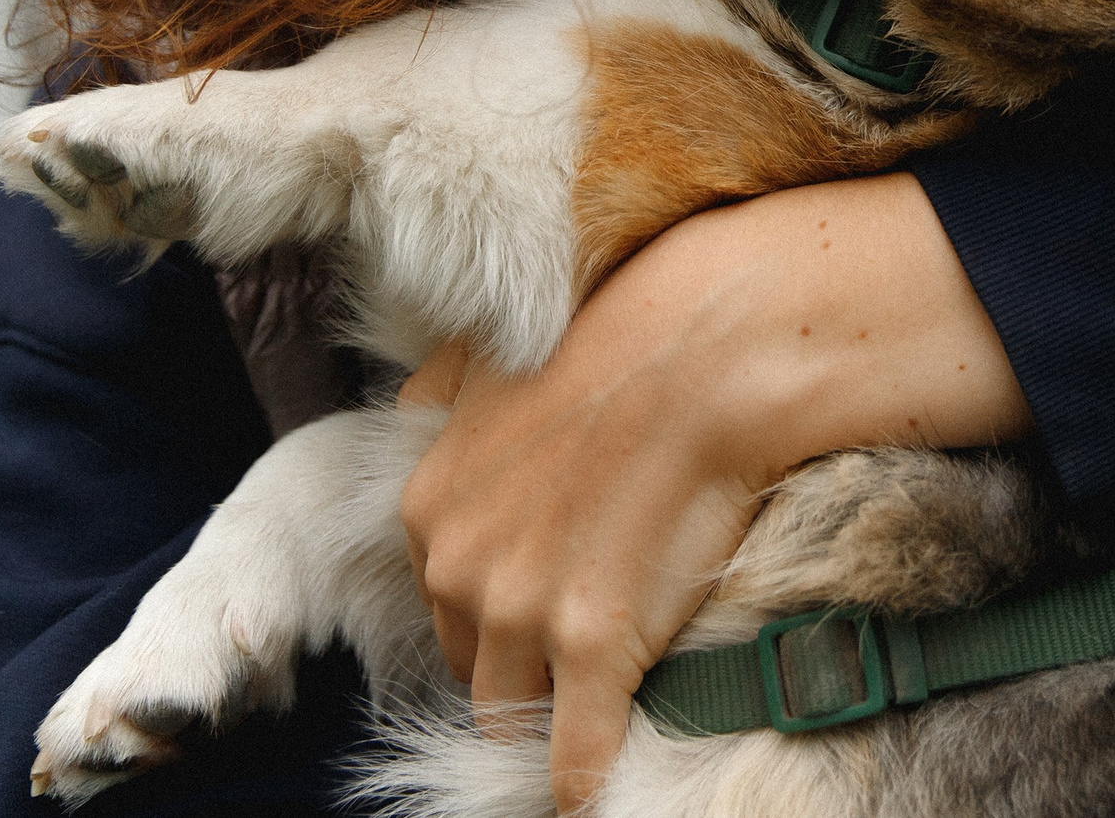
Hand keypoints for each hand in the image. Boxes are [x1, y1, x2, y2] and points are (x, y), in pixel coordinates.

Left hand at [397, 171, 1031, 812]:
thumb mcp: (482, 351)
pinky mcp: (595, 648)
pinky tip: (592, 795)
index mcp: (428, 508)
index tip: (541, 607)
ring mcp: (525, 614)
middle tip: (575, 648)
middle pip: (472, 661)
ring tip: (589, 713)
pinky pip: (576, 755)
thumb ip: (431, 396)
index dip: (498, 610)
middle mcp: (459, 568)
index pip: (444, 603)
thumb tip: (412, 415)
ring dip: (550, 716)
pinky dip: (584, 779)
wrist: (703, 354)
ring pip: (512, 714)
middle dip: (518, 662)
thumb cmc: (609, 342)